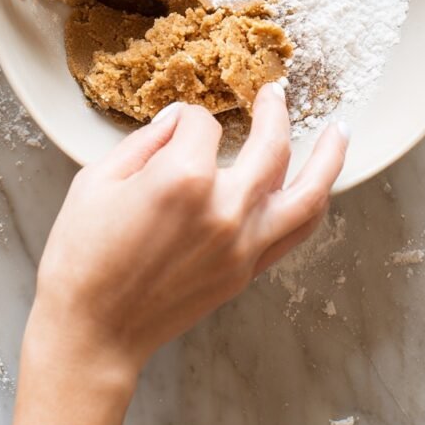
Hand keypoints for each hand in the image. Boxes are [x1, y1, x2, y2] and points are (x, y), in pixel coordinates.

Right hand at [34, 85, 347, 373]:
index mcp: (184, 178)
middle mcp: (224, 209)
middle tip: (275, 92)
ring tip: (341, 132)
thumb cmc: (83, 256)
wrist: (92, 331)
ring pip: (307, 194)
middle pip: (271, 145)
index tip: (171, 129)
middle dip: (274, 111)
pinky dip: (312, 204)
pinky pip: (294, 232)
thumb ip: (144, 141)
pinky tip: (317, 187)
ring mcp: (242, 244)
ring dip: (329, 158)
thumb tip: (176, 122)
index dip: (184, 119)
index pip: (202, 124)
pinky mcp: (245, 271)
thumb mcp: (97, 180)